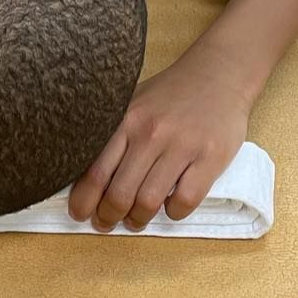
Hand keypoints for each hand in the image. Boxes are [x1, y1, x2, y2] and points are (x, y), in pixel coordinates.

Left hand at [68, 58, 250, 231]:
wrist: (218, 74)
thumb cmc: (171, 93)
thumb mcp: (134, 101)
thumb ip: (114, 132)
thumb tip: (86, 174)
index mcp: (127, 118)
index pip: (97, 169)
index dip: (84, 199)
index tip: (79, 213)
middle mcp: (151, 132)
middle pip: (120, 192)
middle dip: (108, 216)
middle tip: (105, 223)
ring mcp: (181, 146)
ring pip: (149, 201)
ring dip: (138, 220)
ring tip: (135, 220)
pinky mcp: (210, 158)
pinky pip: (185, 201)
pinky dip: (173, 213)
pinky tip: (170, 208)